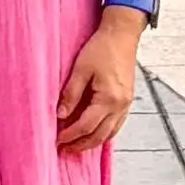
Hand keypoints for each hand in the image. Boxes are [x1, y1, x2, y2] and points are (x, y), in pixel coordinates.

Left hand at [57, 10, 141, 151]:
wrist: (122, 34)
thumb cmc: (101, 48)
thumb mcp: (81, 69)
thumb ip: (71, 93)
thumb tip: (60, 115)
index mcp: (109, 98)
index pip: (86, 126)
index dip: (70, 135)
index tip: (57, 140)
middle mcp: (121, 105)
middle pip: (100, 135)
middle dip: (81, 145)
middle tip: (64, 150)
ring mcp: (126, 104)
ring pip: (110, 133)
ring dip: (93, 142)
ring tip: (76, 146)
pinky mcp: (127, 100)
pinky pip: (117, 125)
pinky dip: (104, 133)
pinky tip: (93, 133)